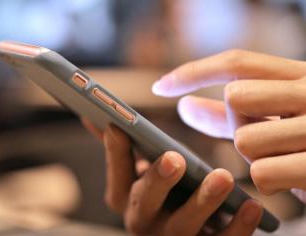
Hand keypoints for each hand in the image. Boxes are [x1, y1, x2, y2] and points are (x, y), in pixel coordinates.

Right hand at [81, 120, 261, 234]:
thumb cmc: (161, 199)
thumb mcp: (136, 176)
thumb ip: (120, 151)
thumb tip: (90, 117)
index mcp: (125, 198)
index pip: (116, 173)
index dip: (115, 152)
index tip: (118, 126)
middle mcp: (142, 222)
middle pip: (144, 203)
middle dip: (157, 180)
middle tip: (174, 158)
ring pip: (183, 226)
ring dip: (203, 202)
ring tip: (221, 177)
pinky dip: (237, 227)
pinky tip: (251, 206)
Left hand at [152, 49, 305, 199]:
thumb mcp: (282, 119)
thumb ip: (232, 114)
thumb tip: (183, 105)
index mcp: (305, 75)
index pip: (238, 62)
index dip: (194, 72)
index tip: (160, 87)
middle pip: (236, 98)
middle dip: (238, 124)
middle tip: (266, 137)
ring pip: (244, 140)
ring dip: (256, 158)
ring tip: (288, 159)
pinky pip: (262, 174)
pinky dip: (270, 184)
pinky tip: (293, 182)